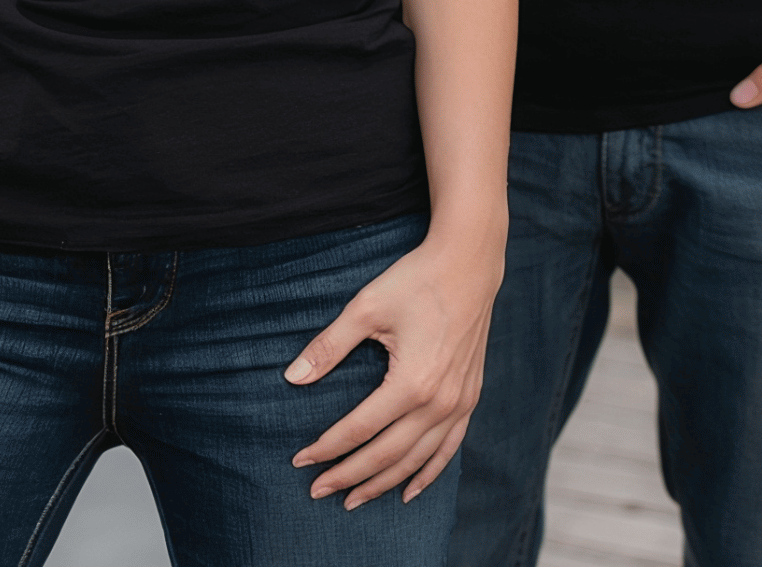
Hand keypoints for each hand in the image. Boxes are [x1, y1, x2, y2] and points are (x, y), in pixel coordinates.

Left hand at [286, 230, 503, 508]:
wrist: (468, 263)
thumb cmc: (415, 280)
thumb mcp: (366, 307)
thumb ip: (329, 347)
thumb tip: (292, 378)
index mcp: (411, 383)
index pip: (358, 429)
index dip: (326, 448)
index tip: (299, 461)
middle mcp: (439, 402)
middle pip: (386, 454)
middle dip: (348, 475)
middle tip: (317, 490)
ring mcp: (459, 403)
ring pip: (416, 460)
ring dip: (383, 483)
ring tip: (353, 499)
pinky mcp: (470, 397)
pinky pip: (448, 449)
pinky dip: (427, 474)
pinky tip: (409, 491)